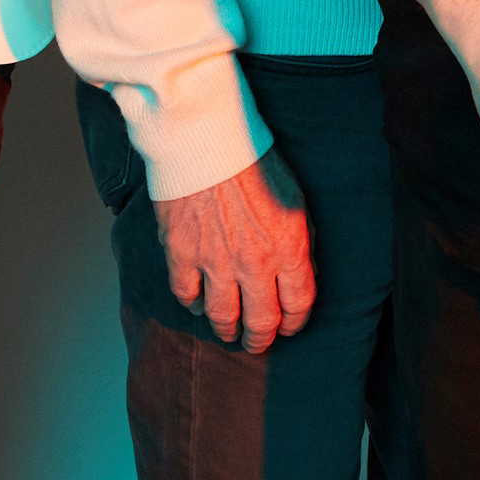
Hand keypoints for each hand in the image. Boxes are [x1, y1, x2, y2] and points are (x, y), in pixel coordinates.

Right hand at [153, 150, 317, 352]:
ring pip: (222, 318)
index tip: (289, 326)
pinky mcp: (182, 254)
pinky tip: (197, 302)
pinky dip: (192, 303)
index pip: (298, 306)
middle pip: (261, 322)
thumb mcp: (294, 198)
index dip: (295, 323)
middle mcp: (254, 263)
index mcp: (288, 247)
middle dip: (261, 339)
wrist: (206, 137)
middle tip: (258, 342)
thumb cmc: (254, 160)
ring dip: (227, 329)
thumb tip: (298, 271)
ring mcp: (215, 263)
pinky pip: (186, 296)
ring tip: (229, 331)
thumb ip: (298, 239)